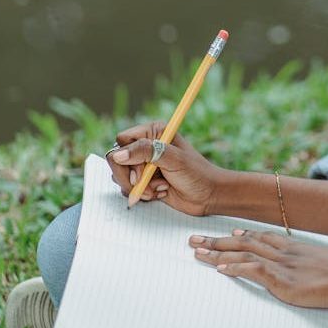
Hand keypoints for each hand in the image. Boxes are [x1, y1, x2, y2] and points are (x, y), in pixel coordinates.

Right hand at [106, 121, 226, 214]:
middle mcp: (147, 146)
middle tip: (146, 185)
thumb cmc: (197, 174)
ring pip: (121, 176)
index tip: (140, 172)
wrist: (209, 196)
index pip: (122, 141)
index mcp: (153, 132)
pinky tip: (161, 192)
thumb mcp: (173, 159)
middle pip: (118, 160)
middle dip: (131, 177)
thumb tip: (118, 154)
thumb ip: (146, 152)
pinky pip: (129, 188)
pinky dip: (143, 194)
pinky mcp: (145, 181)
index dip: (127, 158)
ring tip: (160, 188)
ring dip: (139, 187)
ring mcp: (145, 165)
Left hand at [189, 230, 327, 308]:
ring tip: (196, 252)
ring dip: (217, 253)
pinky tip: (220, 269)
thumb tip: (318, 277)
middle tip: (195, 239)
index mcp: (295, 248)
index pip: (263, 237)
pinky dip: (236, 268)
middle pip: (244, 242)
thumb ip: (316, 268)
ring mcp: (282, 265)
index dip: (243, 235)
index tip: (228, 232)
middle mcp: (284, 253)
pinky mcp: (283, 281)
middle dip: (218, 241)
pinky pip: (254, 270)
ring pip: (242, 253)